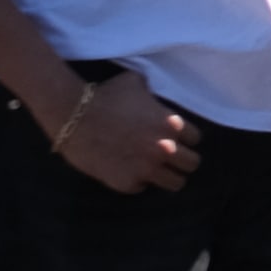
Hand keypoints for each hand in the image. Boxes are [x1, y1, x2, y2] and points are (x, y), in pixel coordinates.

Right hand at [51, 74, 195, 194]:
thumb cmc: (105, 96)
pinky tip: (127, 170)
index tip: (175, 139)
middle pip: (192, 164)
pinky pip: (142, 188)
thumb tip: (153, 92)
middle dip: (182, 160)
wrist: (74, 116)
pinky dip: (136, 181)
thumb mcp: (135, 83)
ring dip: (168, 176)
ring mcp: (147, 169)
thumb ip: (152, 90)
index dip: (185, 138)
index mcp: (171, 125)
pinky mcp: (128, 183)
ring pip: (176, 183)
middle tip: (170, 158)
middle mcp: (165, 149)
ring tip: (157, 172)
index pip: (196, 139)